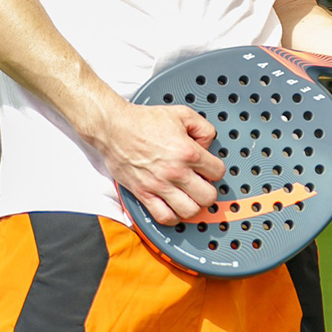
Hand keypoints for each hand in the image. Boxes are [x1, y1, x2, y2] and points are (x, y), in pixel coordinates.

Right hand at [98, 102, 225, 223]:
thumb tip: (208, 146)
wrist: (114, 128)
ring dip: (193, 206)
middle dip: (209, 191)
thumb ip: (204, 129)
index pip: (218, 172)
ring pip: (189, 211)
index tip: (208, 169)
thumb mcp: (183, 114)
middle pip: (208, 196)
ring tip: (189, 197)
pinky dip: (172, 217)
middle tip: (201, 185)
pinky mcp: (143, 193)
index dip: (215, 170)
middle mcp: (175, 171)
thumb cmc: (145, 121)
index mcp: (188, 152)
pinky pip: (163, 217)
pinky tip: (174, 207)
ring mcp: (159, 185)